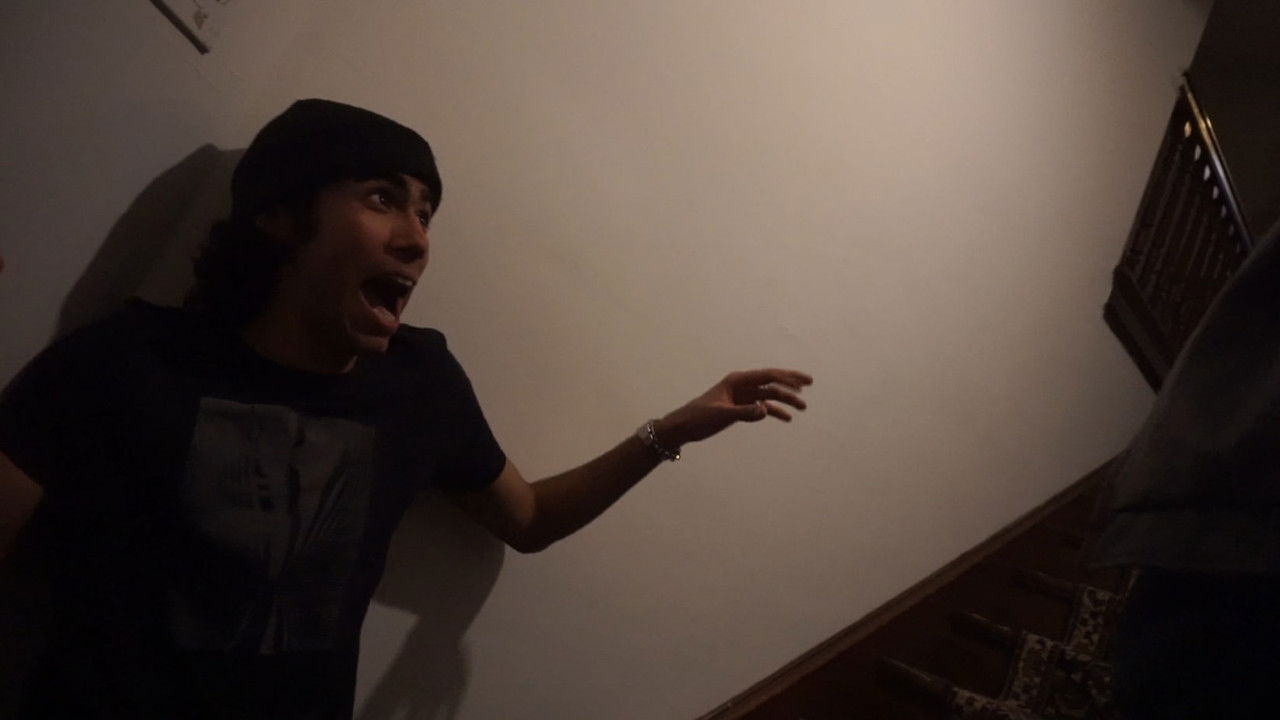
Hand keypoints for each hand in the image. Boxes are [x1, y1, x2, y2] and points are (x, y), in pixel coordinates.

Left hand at [656, 368, 812, 447]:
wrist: (684, 427)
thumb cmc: (699, 417)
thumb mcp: (721, 415)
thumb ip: (744, 413)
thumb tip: (765, 410)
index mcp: (737, 381)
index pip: (767, 376)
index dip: (787, 377)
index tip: (803, 381)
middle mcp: (742, 385)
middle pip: (771, 382)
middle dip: (790, 384)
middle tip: (809, 385)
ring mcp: (742, 397)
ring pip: (769, 395)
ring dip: (785, 400)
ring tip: (802, 408)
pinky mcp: (740, 408)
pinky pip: (761, 408)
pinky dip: (774, 412)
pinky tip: (786, 418)